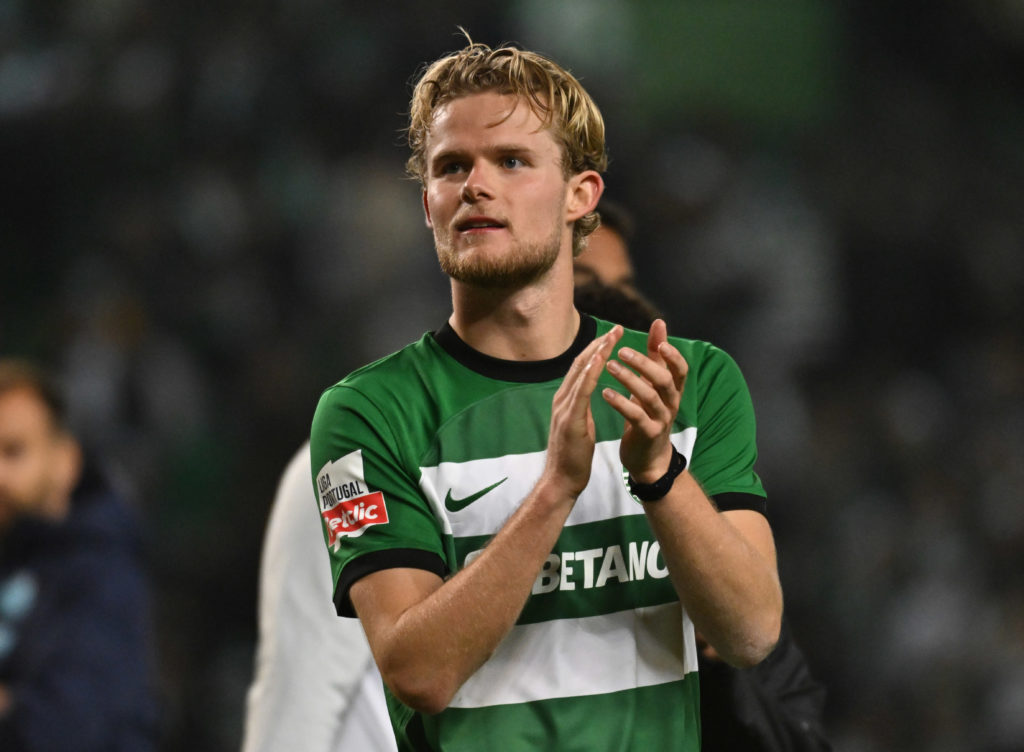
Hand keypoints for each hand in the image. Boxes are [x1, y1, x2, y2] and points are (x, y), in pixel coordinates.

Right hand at [542, 326, 622, 497]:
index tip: (613, 336)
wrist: (562, 480)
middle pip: (581, 364)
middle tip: (617, 329)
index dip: (597, 350)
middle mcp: (562, 399)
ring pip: (581, 373)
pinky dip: (591, 373)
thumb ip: (581, 407)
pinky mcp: (570, 419)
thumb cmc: (573, 456)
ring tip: (612, 337)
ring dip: (597, 353)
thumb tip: (587, 394)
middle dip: (599, 344)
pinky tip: (601, 360)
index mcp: (566, 400)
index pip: (582, 369)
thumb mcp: (579, 425)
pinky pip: (582, 391)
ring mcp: (564, 408)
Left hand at [601, 319, 687, 482]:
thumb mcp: (653, 384)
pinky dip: (621, 403)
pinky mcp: (648, 434)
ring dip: (629, 380)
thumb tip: (659, 322)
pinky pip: (635, 416)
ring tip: (609, 367)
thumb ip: (656, 355)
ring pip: (649, 397)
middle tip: (621, 351)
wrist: (648, 457)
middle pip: (664, 380)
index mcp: (673, 390)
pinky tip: (605, 393)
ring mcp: (661, 420)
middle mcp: (671, 404)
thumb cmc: (648, 413)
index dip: (673, 356)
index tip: (660, 342)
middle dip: (644, 364)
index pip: (681, 370)